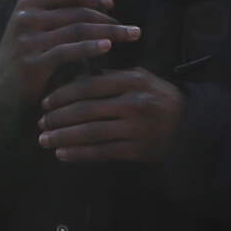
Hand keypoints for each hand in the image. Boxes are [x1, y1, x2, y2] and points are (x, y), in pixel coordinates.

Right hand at [0, 0, 132, 113]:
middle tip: (132, 29)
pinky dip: (91, 48)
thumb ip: (60, 15)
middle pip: (78, 11)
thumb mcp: (35, 28)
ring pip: (78, 29)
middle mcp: (27, 16)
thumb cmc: (23, 57)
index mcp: (28, 2)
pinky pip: (68, 51)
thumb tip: (103, 4)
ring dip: (109, 33)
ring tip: (129, 37)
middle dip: (109, 19)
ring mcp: (29, 39)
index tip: (112, 7)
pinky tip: (108, 49)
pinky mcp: (34, 62)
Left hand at [38, 69, 183, 164]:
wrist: (190, 124)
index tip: (45, 102)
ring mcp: (136, 128)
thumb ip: (111, 77)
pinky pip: (102, 152)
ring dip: (63, 137)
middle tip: (40, 122)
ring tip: (44, 140)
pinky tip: (62, 154)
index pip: (89, 85)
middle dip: (58, 117)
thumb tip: (74, 77)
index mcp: (131, 80)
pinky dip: (79, 153)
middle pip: (86, 110)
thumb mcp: (140, 78)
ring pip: (90, 133)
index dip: (63, 94)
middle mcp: (133, 103)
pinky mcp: (137, 150)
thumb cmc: (158, 98)